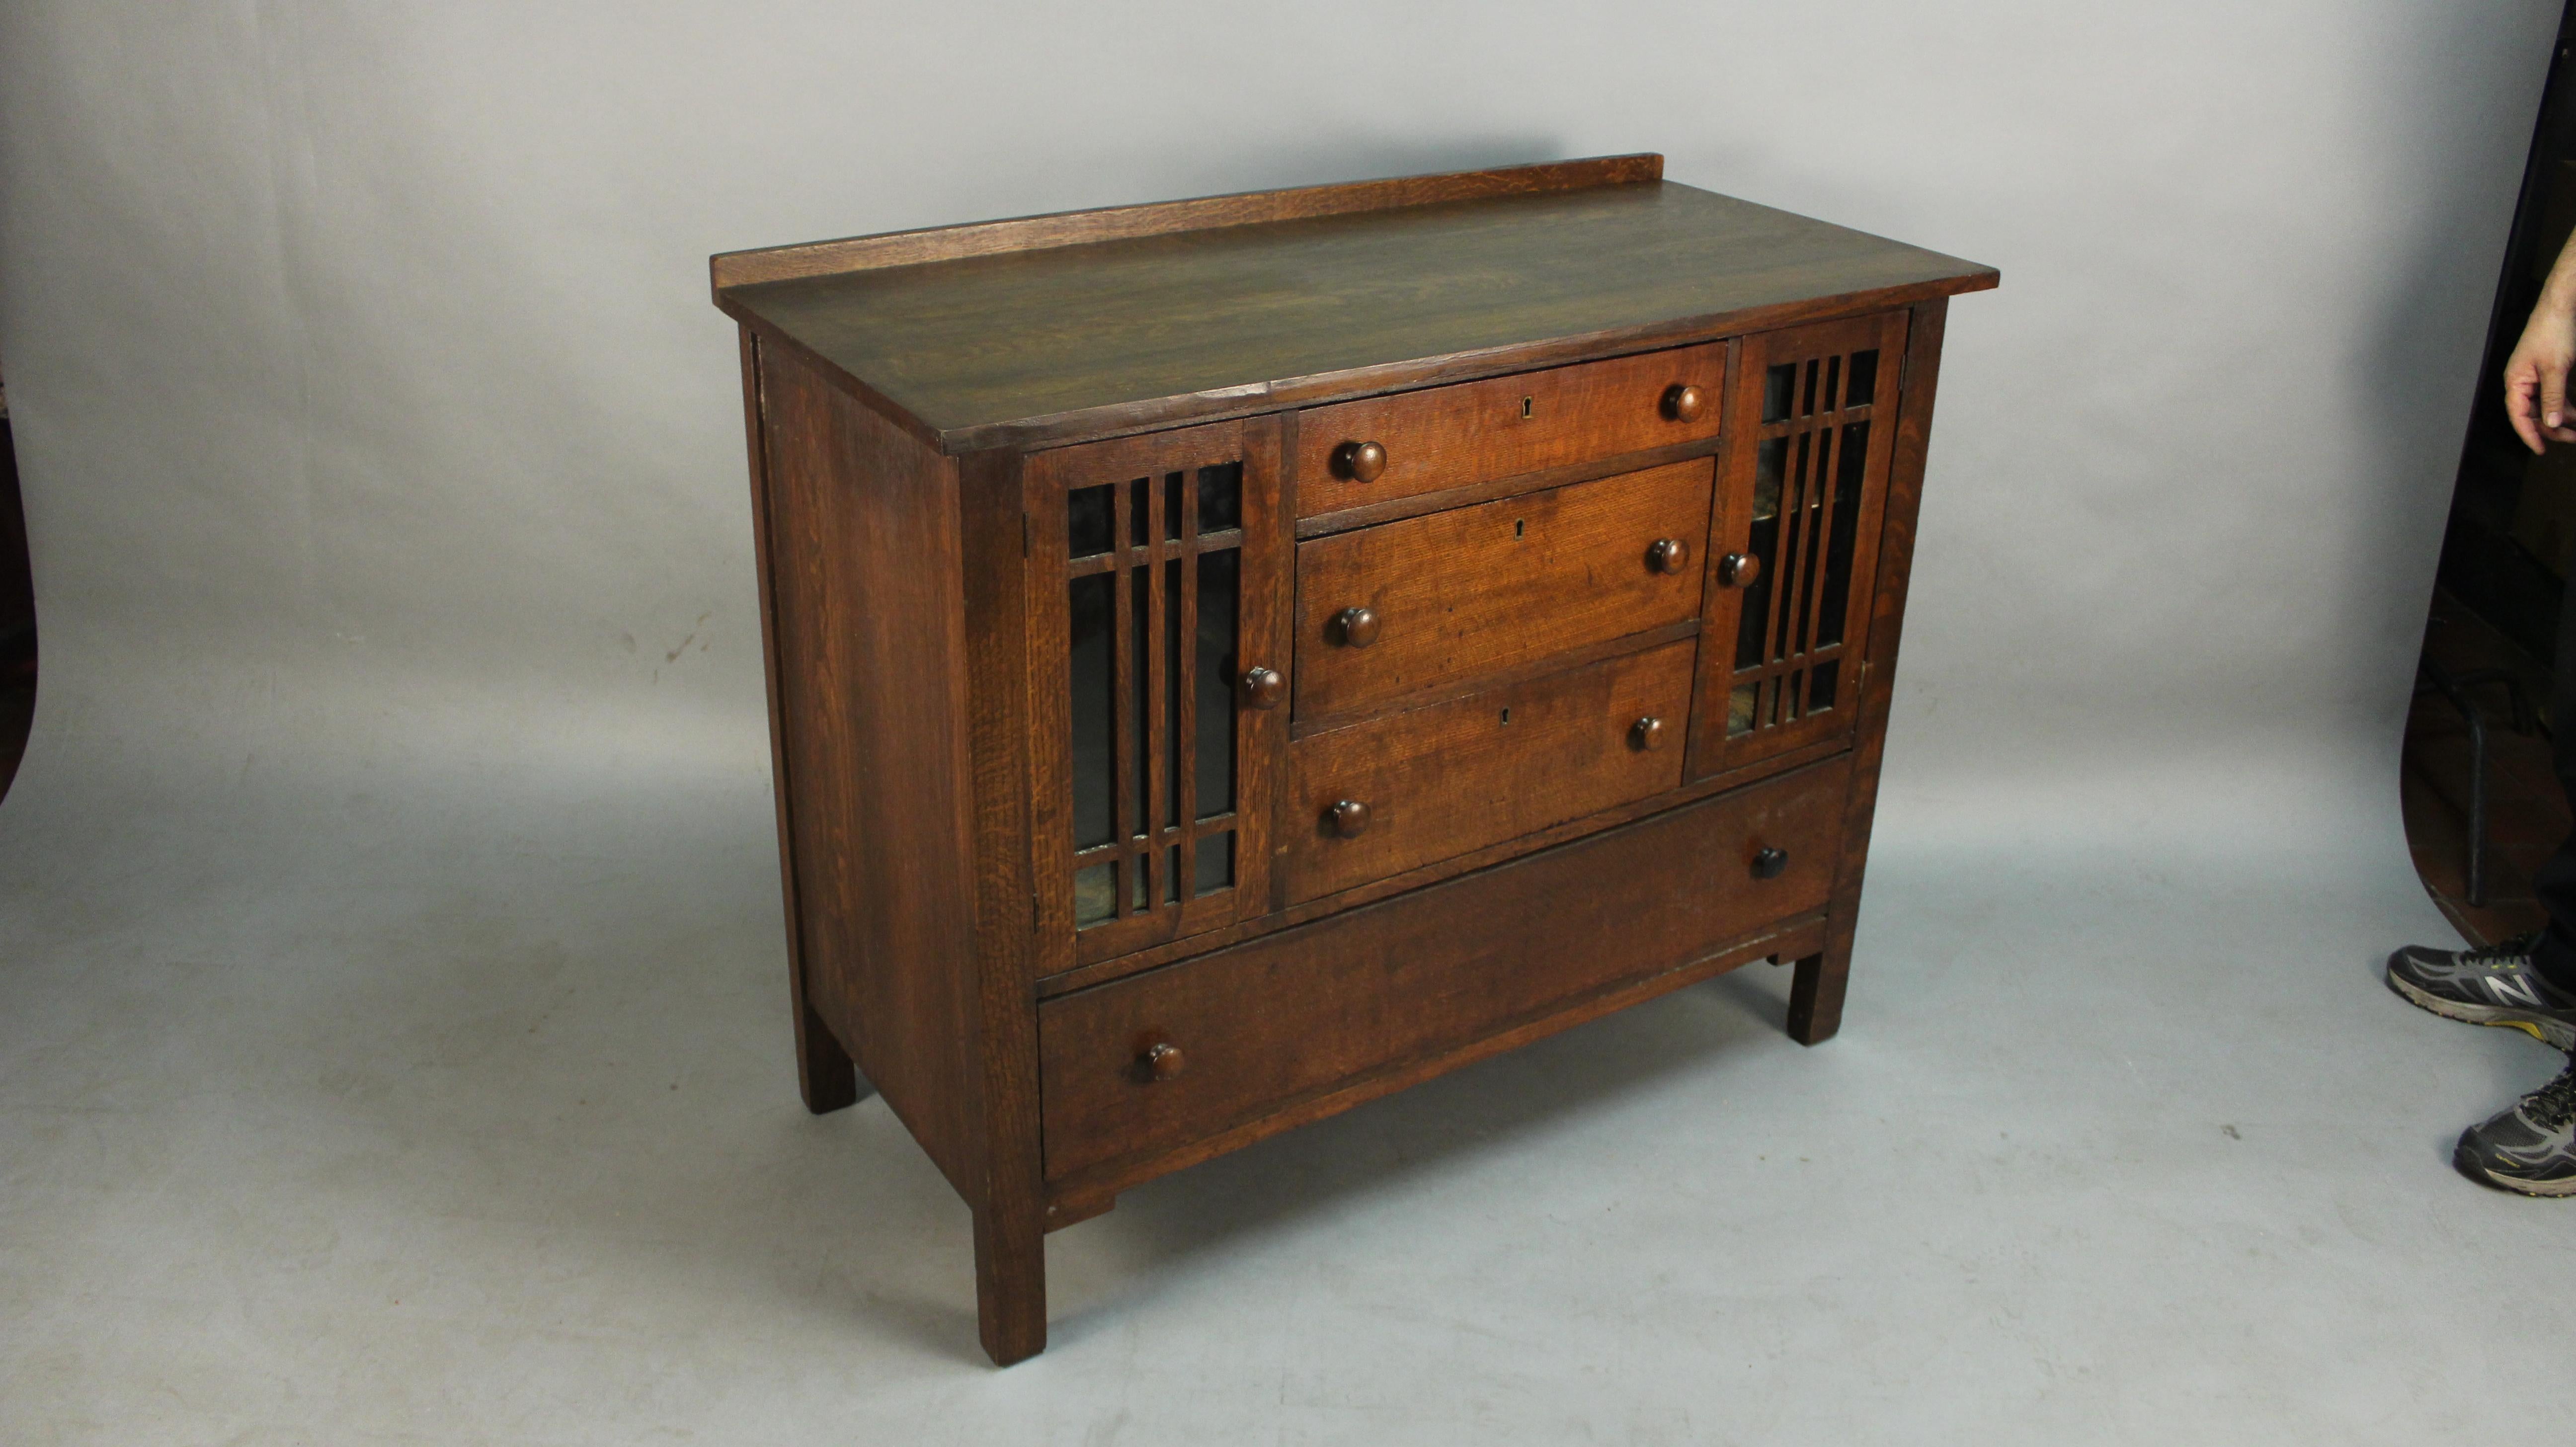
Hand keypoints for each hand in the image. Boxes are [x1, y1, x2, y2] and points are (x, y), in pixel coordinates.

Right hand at [2505, 291, 2575, 452]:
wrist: (2561, 307)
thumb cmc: (2552, 332)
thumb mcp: (2555, 369)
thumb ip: (2553, 398)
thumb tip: (2551, 423)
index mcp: (2515, 381)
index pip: (2518, 415)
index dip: (2529, 434)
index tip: (2541, 450)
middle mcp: (2521, 381)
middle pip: (2532, 413)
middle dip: (2551, 428)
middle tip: (2570, 439)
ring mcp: (2534, 377)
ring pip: (2544, 406)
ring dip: (2560, 417)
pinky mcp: (2547, 372)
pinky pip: (2552, 395)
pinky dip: (2563, 405)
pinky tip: (2573, 413)